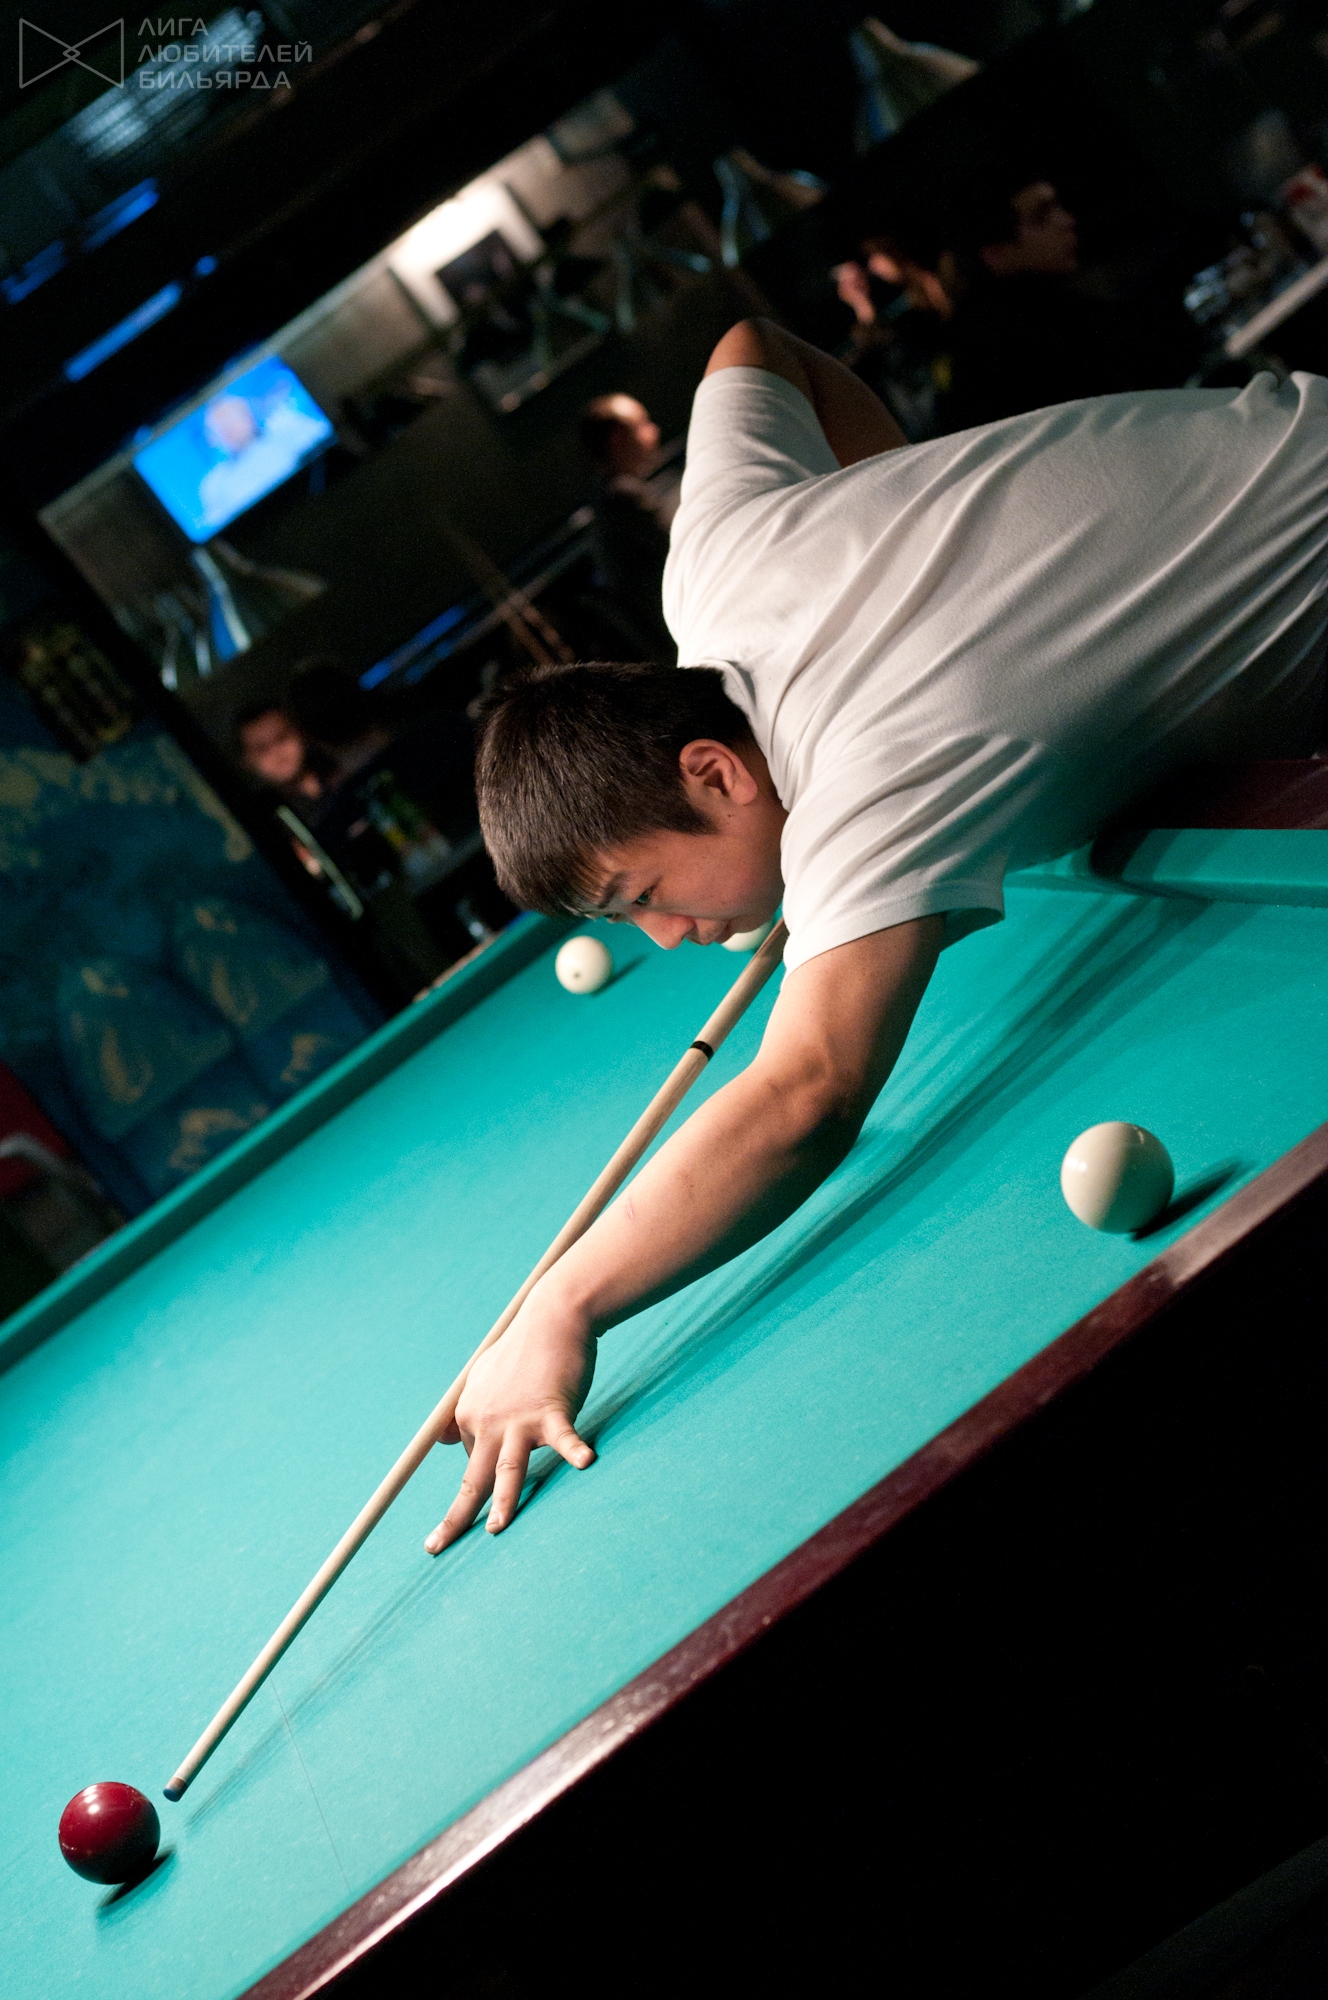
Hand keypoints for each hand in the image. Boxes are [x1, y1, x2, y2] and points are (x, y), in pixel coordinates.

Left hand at [425, 1285, 597, 1552]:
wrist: (553, 1317)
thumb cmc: (523, 1349)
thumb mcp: (480, 1377)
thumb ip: (461, 1411)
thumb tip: (440, 1441)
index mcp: (469, 1414)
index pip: (473, 1459)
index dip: (490, 1467)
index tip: (510, 1457)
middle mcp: (487, 1420)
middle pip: (470, 1477)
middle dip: (454, 1517)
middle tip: (435, 1547)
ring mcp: (519, 1418)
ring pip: (507, 1467)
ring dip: (502, 1500)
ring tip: (496, 1528)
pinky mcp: (552, 1410)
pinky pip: (563, 1436)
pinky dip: (574, 1450)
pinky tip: (585, 1462)